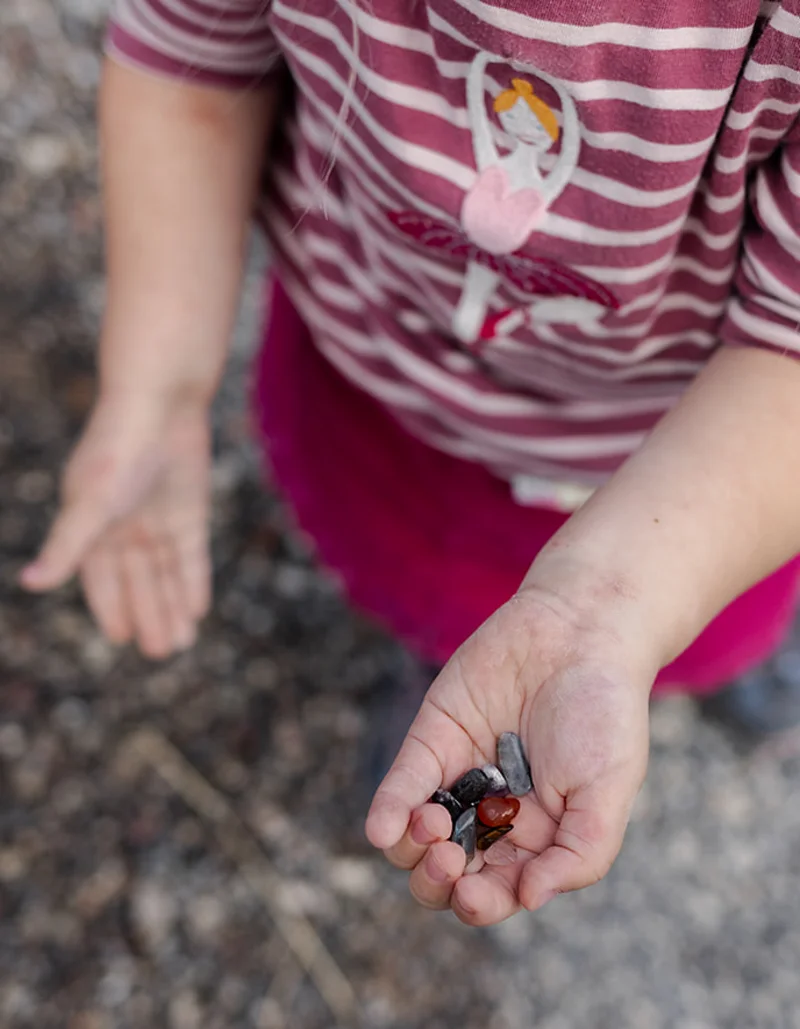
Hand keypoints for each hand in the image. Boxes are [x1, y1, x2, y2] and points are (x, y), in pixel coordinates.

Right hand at [20, 395, 211, 658]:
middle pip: (139, 581)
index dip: (112, 608)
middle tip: (161, 654)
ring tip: (181, 642)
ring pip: (167, 573)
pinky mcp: (189, 510)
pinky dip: (194, 581)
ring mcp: (159, 518)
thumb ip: (68, 547)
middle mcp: (125, 526)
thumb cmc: (118, 451)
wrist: (160, 403)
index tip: (123, 639)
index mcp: (94, 527)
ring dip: (173, 605)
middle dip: (149, 615)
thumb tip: (31, 584)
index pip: (102, 579)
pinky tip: (200, 609)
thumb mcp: (91, 505)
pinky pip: (191, 555)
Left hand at [365, 584, 654, 923]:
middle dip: (438, 883)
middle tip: (449, 860)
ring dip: (411, 850)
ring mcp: (459, 778)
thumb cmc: (605, 714)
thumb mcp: (609, 792)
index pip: (496, 892)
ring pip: (414, 840)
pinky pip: (401, 785)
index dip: (479, 904)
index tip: (475, 893)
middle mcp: (493, 815)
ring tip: (432, 825)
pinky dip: (386, 811)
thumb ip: (579, 854)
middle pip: (447, 876)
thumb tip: (529, 899)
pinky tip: (386, 827)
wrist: (579, 633)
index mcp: (537, 839)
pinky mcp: (432, 740)